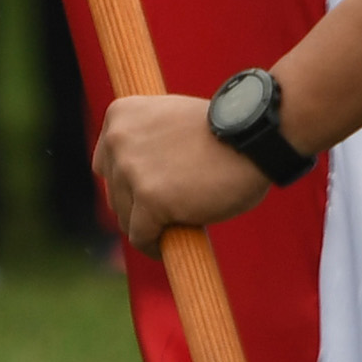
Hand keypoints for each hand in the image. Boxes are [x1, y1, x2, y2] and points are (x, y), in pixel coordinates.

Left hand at [93, 92, 271, 247]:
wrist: (254, 136)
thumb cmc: (224, 131)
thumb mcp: (171, 119)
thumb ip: (147, 141)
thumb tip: (132, 181)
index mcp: (121, 114)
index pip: (106, 164)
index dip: (128, 183)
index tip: (148, 194)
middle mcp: (118, 139)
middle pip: (114, 193)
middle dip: (138, 207)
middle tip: (167, 214)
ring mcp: (131, 169)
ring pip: (126, 218)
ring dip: (148, 227)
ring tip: (173, 229)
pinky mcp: (149, 199)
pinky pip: (140, 237)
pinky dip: (153, 247)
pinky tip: (168, 247)